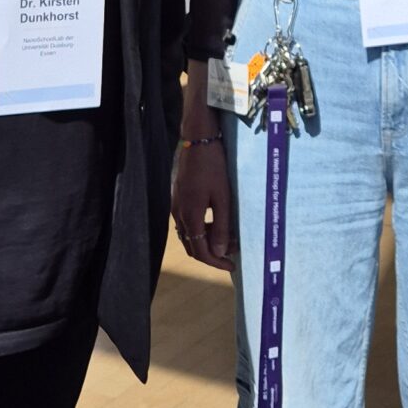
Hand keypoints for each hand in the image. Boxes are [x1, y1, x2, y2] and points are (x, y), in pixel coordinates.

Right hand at [172, 135, 235, 270]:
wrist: (197, 141)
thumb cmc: (213, 167)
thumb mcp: (223, 198)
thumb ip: (221, 226)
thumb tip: (219, 252)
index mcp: (190, 216)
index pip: (200, 251)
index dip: (216, 262)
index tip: (231, 266)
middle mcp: (179, 214)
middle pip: (192, 246)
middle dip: (211, 254)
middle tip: (231, 255)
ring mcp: (176, 206)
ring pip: (189, 234)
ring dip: (206, 241)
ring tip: (228, 238)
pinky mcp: (178, 198)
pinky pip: (188, 222)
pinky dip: (201, 229)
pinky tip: (216, 222)